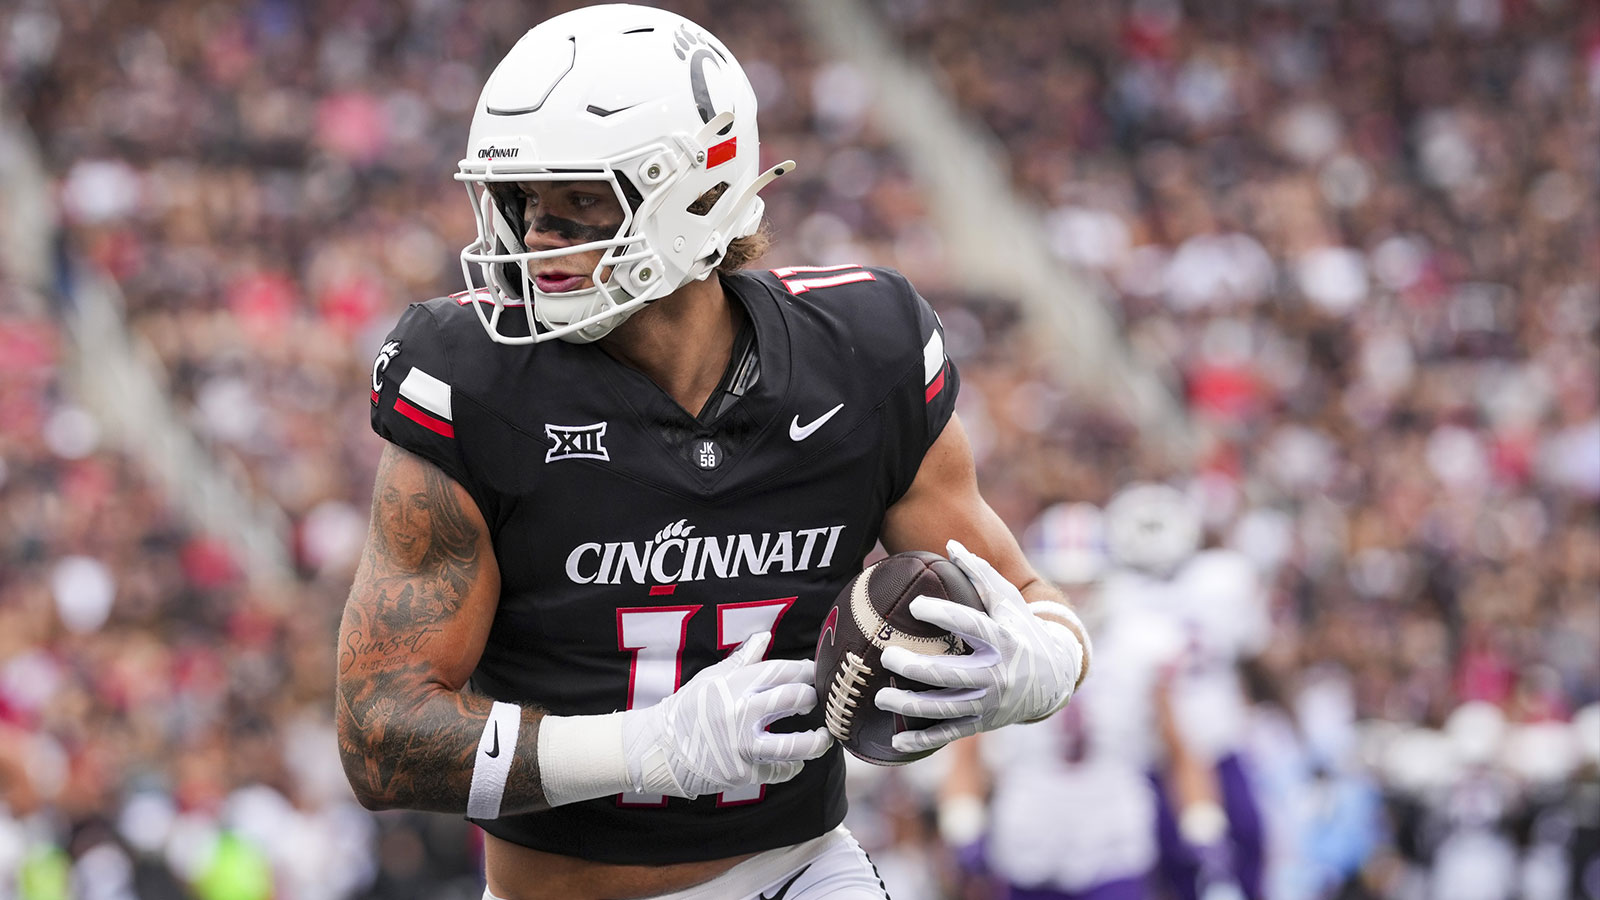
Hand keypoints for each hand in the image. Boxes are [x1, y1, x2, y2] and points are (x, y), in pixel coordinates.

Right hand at [620, 632, 831, 798]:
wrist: (657, 748)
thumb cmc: (686, 709)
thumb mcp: (710, 679)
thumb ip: (742, 660)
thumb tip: (764, 636)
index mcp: (734, 685)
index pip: (782, 670)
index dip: (805, 671)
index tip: (815, 673)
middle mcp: (740, 712)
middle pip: (794, 700)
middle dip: (812, 699)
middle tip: (816, 702)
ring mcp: (741, 745)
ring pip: (794, 745)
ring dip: (816, 742)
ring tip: (823, 739)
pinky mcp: (740, 773)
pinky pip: (776, 771)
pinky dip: (789, 768)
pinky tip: (793, 763)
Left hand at [874, 540, 1083, 755]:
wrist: (1055, 678)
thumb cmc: (1022, 630)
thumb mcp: (1010, 601)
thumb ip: (981, 574)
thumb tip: (950, 544)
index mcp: (1005, 641)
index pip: (972, 626)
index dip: (944, 616)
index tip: (915, 606)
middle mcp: (998, 674)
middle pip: (953, 674)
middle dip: (917, 668)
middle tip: (888, 655)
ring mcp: (990, 702)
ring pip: (946, 708)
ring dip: (911, 705)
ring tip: (882, 696)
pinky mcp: (984, 722)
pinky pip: (950, 733)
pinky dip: (924, 740)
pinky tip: (896, 741)